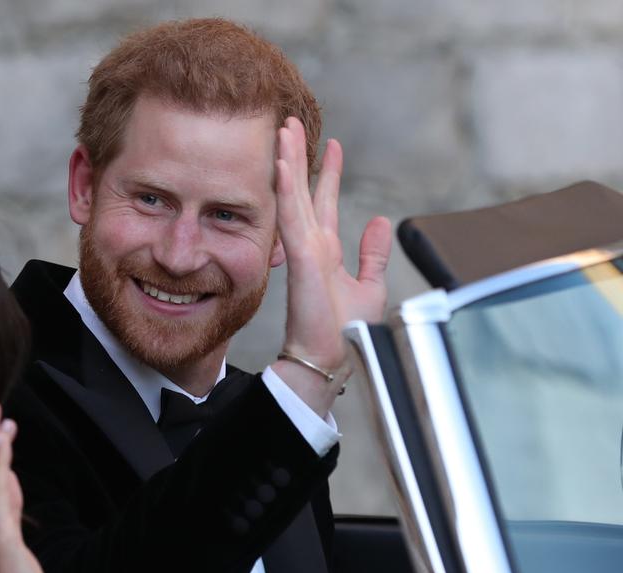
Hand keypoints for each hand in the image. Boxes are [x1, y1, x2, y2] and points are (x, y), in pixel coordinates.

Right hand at [271, 118, 391, 411]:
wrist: (331, 359)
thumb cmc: (345, 332)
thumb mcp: (369, 285)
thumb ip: (373, 254)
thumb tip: (380, 221)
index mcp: (325, 251)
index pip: (324, 202)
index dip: (327, 173)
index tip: (331, 145)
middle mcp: (311, 246)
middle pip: (302, 191)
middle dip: (298, 156)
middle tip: (292, 123)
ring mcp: (303, 251)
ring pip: (293, 196)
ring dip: (288, 162)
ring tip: (284, 130)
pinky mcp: (301, 259)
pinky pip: (291, 217)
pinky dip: (286, 189)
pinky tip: (282, 164)